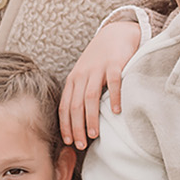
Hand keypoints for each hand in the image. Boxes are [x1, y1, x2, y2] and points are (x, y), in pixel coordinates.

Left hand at [58, 20, 141, 148]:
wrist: (114, 34)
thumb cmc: (99, 61)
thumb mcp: (84, 75)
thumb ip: (80, 94)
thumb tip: (78, 123)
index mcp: (73, 80)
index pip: (65, 106)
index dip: (65, 125)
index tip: (68, 142)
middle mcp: (82, 74)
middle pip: (75, 105)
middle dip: (76, 127)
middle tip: (81, 144)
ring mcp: (98, 69)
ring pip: (90, 96)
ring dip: (91, 117)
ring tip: (94, 134)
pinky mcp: (115, 64)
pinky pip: (113, 82)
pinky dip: (113, 98)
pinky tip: (115, 112)